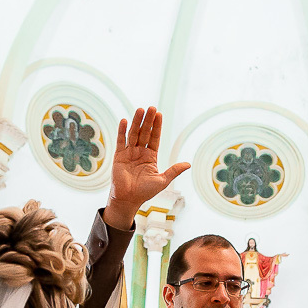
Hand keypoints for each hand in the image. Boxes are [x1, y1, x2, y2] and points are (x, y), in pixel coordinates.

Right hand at [103, 107, 189, 229]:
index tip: (159, 114)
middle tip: (152, 107)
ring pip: (133, 134)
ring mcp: (129, 153)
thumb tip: (188, 164)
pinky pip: (121, 141)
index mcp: (150, 157)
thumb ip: (174, 171)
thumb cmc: (145, 192)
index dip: (157, 126)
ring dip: (136, 122)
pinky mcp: (119, 156)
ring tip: (140, 110)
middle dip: (148, 120)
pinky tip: (124, 120)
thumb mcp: (163, 180)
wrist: (128, 199)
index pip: (155, 138)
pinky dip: (122, 131)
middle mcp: (140, 152)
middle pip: (145, 132)